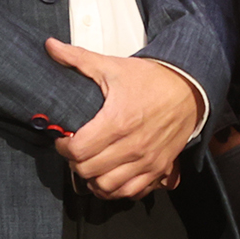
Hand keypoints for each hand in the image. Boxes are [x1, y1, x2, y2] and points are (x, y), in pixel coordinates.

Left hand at [46, 38, 200, 198]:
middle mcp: (132, 145)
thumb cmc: (151, 80)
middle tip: (76, 150)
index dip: (63, 147)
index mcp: (118, 121)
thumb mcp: (112, 66)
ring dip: (94, 179)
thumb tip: (51, 47)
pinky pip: (132, 192)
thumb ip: (78, 59)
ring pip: (108, 186)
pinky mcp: (158, 168)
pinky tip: (111, 176)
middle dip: (75, 162)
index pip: (78, 150)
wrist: (188, 88)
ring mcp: (146, 160)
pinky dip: (118, 189)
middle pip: (88, 170)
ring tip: (91, 165)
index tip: (64, 140)